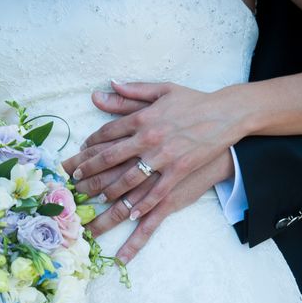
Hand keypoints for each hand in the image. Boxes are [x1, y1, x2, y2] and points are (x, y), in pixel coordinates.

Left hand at [63, 80, 244, 219]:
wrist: (226, 113)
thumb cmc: (194, 101)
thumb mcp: (162, 90)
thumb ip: (131, 92)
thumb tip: (105, 88)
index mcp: (142, 117)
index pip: (107, 132)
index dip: (91, 145)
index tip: (81, 153)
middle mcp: (148, 137)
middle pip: (110, 157)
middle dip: (90, 171)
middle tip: (75, 181)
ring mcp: (163, 156)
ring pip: (129, 178)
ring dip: (110, 191)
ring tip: (96, 200)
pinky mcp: (179, 170)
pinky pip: (156, 192)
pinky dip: (143, 204)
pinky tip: (131, 214)